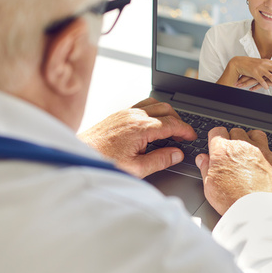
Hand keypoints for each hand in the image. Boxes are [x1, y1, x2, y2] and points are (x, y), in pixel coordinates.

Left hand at [78, 98, 196, 177]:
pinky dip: (153, 111)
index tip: (191, 137)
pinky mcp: (119, 114)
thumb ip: (160, 160)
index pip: (172, 124)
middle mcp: (134, 116)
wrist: (80, 155)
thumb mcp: (136, 168)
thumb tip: (176, 154)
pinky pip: (142, 105)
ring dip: (167, 114)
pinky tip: (153, 124)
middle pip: (166, 109)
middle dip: (179, 121)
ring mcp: (126, 112)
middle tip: (183, 135)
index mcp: (140, 128)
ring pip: (155, 104)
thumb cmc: (103, 161)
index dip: (185, 130)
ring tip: (171, 129)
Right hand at [194, 127, 271, 214]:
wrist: (258, 212)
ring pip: (257, 134)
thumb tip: (202, 159)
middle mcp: (243, 147)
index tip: (216, 145)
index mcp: (223, 151)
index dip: (215, 138)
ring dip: (253, 139)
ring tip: (251, 150)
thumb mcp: (209, 187)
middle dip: (233, 139)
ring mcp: (262, 152)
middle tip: (232, 153)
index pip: (217, 132)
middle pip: (236, 131)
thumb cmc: (233, 201)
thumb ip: (205, 169)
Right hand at [217, 56, 271, 90]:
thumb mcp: (262, 63)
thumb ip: (269, 66)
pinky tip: (267, 89)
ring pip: (271, 77)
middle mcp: (266, 64)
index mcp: (269, 61)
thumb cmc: (251, 64)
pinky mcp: (254, 73)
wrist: (239, 63)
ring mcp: (260, 68)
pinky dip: (265, 85)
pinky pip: (261, 80)